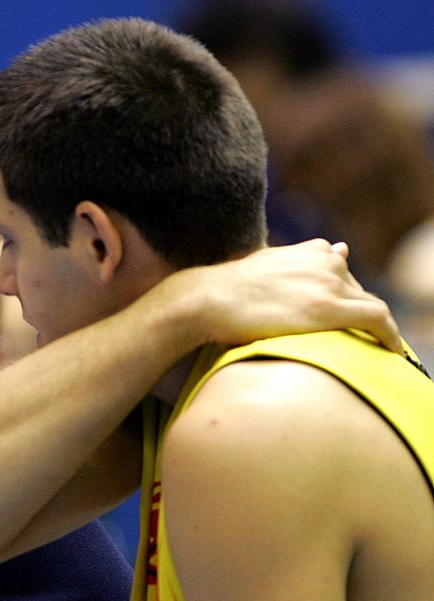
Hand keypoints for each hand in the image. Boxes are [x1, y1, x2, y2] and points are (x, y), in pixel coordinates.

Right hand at [166, 239, 401, 351]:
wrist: (207, 300)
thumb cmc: (228, 289)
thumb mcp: (267, 265)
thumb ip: (301, 260)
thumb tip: (341, 248)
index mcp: (311, 250)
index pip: (343, 273)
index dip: (343, 296)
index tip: (341, 315)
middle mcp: (325, 261)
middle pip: (358, 291)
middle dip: (357, 313)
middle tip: (353, 339)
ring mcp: (329, 283)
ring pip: (371, 306)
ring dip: (376, 328)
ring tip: (376, 349)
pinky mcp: (331, 308)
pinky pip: (378, 320)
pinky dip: (391, 336)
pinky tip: (394, 351)